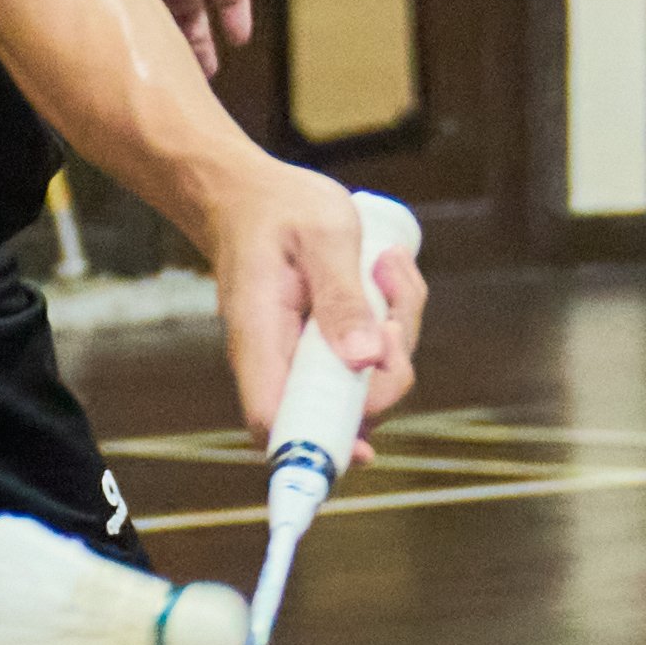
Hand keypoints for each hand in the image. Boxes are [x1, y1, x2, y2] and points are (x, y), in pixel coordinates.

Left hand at [136, 0, 274, 74]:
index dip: (236, 9)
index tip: (240, 39)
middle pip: (191, 8)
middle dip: (203, 41)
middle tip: (211, 70)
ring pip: (166, 22)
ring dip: (181, 51)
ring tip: (187, 77)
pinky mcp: (125, 3)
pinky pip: (143, 31)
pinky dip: (157, 49)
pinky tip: (165, 68)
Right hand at [207, 167, 420, 451]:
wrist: (247, 193)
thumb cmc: (278, 207)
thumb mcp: (321, 236)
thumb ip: (342, 297)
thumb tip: (365, 361)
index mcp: (260, 338)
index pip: (274, 418)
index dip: (317, 446)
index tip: (365, 450)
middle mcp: (278, 360)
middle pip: (341, 410)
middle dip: (388, 370)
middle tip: (392, 306)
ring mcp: (303, 356)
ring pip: (368, 381)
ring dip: (398, 331)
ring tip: (386, 265)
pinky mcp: (326, 345)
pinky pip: (372, 355)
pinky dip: (393, 320)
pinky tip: (384, 272)